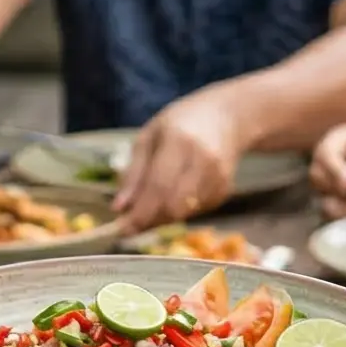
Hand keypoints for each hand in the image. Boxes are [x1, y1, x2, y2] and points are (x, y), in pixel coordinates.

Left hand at [114, 94, 244, 229]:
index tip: (121, 229)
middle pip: (173, 206)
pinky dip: (178, 209)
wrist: (226, 117)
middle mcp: (204, 161)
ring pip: (183, 214)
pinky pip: (194, 212)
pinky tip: (177, 189)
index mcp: (181, 141)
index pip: (159, 186)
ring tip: (152, 198)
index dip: (140, 212)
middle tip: (131, 220)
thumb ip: (133, 173)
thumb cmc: (179, 124)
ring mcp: (218, 177)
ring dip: (162, 216)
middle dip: (149, 220)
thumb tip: (118, 209)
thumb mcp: (149, 137)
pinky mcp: (225, 191)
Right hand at [309, 123, 345, 219]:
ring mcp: (336, 180)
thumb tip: (343, 184)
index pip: (323, 154)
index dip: (332, 169)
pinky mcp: (344, 199)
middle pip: (317, 178)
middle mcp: (333, 159)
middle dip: (338, 189)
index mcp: (340, 139)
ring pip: (325, 197)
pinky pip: (337, 211)